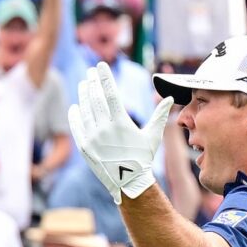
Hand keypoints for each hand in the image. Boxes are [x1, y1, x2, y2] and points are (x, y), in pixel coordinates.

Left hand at [68, 66, 170, 199]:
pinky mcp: (84, 147)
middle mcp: (105, 129)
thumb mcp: (153, 136)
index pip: (110, 93)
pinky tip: (75, 106)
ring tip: (84, 84)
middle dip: (92, 82)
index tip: (100, 65)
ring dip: (83, 94)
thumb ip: (160, 115)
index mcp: (122, 123)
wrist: (128, 182)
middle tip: (90, 72)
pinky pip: (77, 126)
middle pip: (95, 98)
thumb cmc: (143, 158)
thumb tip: (170, 98)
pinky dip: (75, 115)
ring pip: (85, 110)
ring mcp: (93, 138)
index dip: (105, 76)